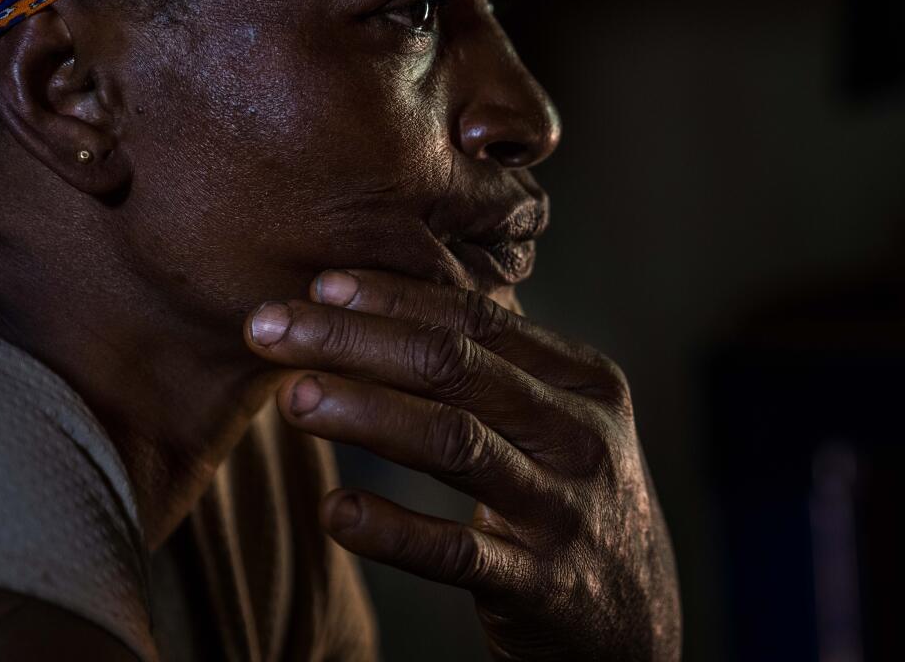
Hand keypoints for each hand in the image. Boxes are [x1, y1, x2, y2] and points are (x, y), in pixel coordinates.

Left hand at [243, 271, 681, 660]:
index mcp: (585, 382)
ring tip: (291, 396)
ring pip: (454, 444)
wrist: (634, 621)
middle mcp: (580, 437)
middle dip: (356, 340)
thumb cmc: (570, 496)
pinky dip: (392, 529)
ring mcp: (565, 511)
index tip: (319, 284)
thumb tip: (375, 307)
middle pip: (456, 368)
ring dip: (365, 413)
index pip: (480, 321)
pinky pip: (456, 552)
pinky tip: (334, 510)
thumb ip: (494, 370)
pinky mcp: (539, 585)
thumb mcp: (558, 422)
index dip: (395, 298)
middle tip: (270, 326)